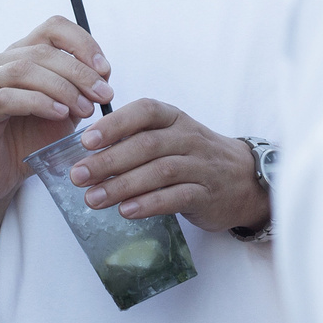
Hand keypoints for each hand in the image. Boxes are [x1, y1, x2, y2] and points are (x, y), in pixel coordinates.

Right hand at [0, 17, 114, 209]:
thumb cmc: (25, 144)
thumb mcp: (61, 112)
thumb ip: (78, 90)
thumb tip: (103, 73)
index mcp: (17, 56)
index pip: (52, 28)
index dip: (82, 43)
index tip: (104, 69)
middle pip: (43, 51)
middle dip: (80, 72)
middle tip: (103, 95)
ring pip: (25, 70)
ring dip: (63, 87)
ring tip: (85, 109)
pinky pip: (7, 98)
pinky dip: (39, 103)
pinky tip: (60, 115)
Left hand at [64, 99, 268, 234]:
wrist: (245, 180)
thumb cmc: (194, 157)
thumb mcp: (170, 137)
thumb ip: (136, 140)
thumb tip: (87, 154)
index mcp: (174, 119)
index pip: (145, 111)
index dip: (115, 124)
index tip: (87, 140)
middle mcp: (188, 138)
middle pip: (146, 145)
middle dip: (108, 161)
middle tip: (78, 176)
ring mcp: (200, 166)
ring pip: (159, 172)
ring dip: (122, 185)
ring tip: (93, 198)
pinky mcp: (206, 195)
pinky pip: (176, 197)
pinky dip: (148, 204)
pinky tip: (126, 211)